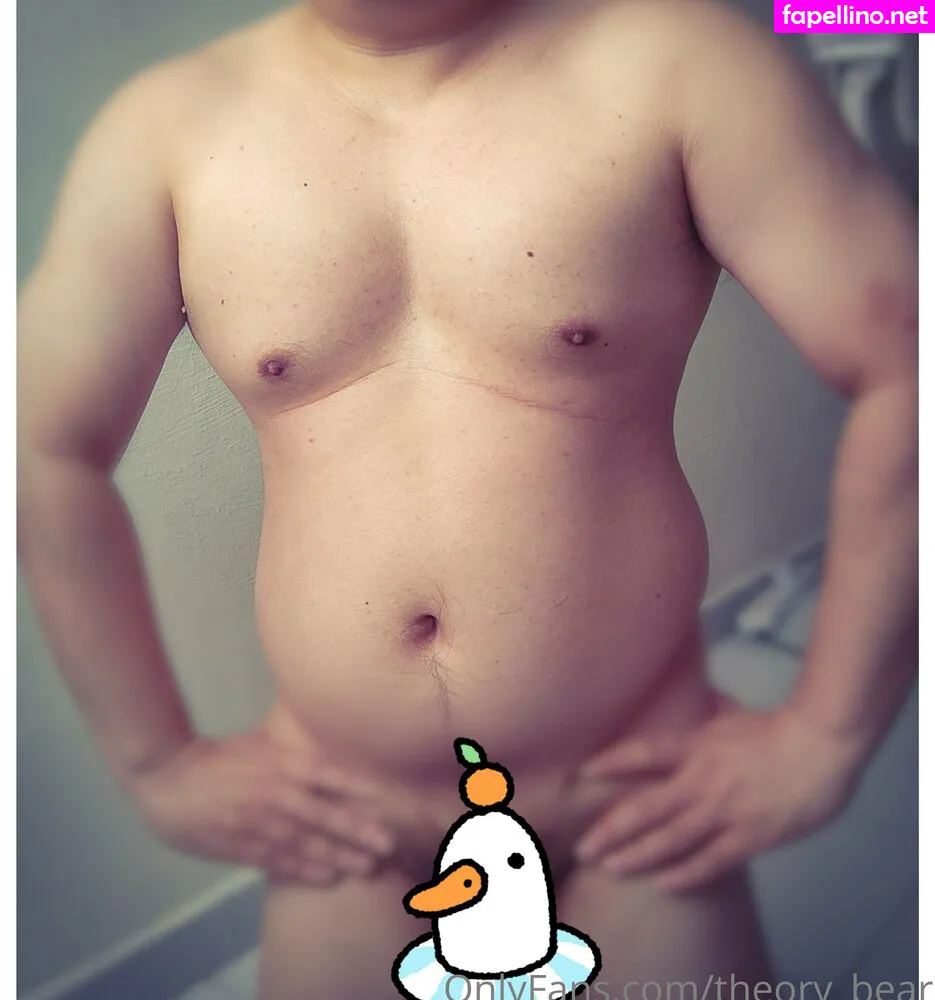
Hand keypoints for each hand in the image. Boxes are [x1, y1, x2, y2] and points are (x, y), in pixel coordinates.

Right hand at [131, 730, 395, 886]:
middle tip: (387, 844)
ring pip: (306, 843)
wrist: (168, 776)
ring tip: (367, 866)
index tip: (385, 803)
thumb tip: (329, 753)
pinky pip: (278, 862)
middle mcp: (274, 793)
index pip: (328, 777)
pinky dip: (304, 870)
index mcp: (280, 763)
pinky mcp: (239, 845)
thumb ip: (292, 751)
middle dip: (358, 832)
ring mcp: (256, 822)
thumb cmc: (218, 758)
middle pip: (324, 815)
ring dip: (338, 855)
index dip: (357, 792)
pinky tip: (328, 877)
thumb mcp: (259, 743)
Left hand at [574, 698, 860, 891]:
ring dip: (636, 856)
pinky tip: (661, 884)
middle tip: (583, 848)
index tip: (582, 773)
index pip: (643, 754)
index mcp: (696, 746)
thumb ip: (704, 712)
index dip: (611, 762)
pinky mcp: (751, 837)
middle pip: (646, 809)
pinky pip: (711, 862)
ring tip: (608, 867)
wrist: (823, 745)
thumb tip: (689, 694)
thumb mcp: (730, 714)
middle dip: (610, 831)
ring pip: (671, 840)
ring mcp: (726, 811)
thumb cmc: (777, 727)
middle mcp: (703, 781)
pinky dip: (685, 875)